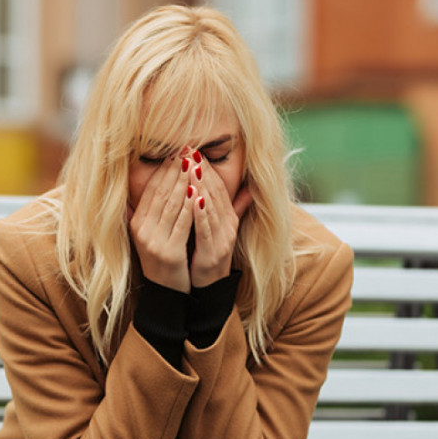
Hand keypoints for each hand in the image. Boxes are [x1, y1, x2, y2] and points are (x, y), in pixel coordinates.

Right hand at [128, 152, 193, 292]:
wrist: (167, 291)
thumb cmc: (163, 259)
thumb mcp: (150, 234)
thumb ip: (145, 213)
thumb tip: (136, 192)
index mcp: (136, 224)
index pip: (151, 191)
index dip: (163, 171)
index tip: (175, 153)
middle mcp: (142, 231)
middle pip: (161, 194)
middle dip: (175, 170)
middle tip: (186, 150)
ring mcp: (154, 242)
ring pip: (172, 205)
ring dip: (184, 182)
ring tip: (193, 163)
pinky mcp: (169, 251)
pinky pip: (182, 222)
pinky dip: (190, 205)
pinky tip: (198, 190)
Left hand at [189, 154, 252, 287]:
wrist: (209, 288)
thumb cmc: (208, 256)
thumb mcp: (217, 229)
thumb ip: (230, 208)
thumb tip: (247, 187)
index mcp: (227, 218)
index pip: (218, 187)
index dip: (207, 168)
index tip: (194, 150)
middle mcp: (227, 226)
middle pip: (215, 192)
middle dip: (202, 170)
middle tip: (190, 150)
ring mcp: (222, 239)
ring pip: (211, 208)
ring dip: (202, 186)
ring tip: (192, 167)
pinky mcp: (213, 253)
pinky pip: (205, 230)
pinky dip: (201, 214)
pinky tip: (193, 200)